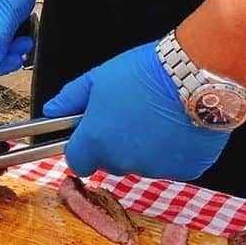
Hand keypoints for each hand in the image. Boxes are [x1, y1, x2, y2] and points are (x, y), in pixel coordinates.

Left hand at [43, 41, 229, 180]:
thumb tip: (50, 111)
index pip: (77, 161)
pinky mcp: (186, 171)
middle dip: (115, 146)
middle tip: (129, 117)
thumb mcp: (97, 78)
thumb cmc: (143, 73)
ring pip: (142, 165)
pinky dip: (172, 152)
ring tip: (156, 118)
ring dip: (144, 149)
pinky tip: (177, 127)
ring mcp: (155, 169)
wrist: (195, 76)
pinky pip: (172, 166)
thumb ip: (70, 98)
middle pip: (111, 163)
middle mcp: (123, 161)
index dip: (82, 148)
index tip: (90, 136)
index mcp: (96, 141)